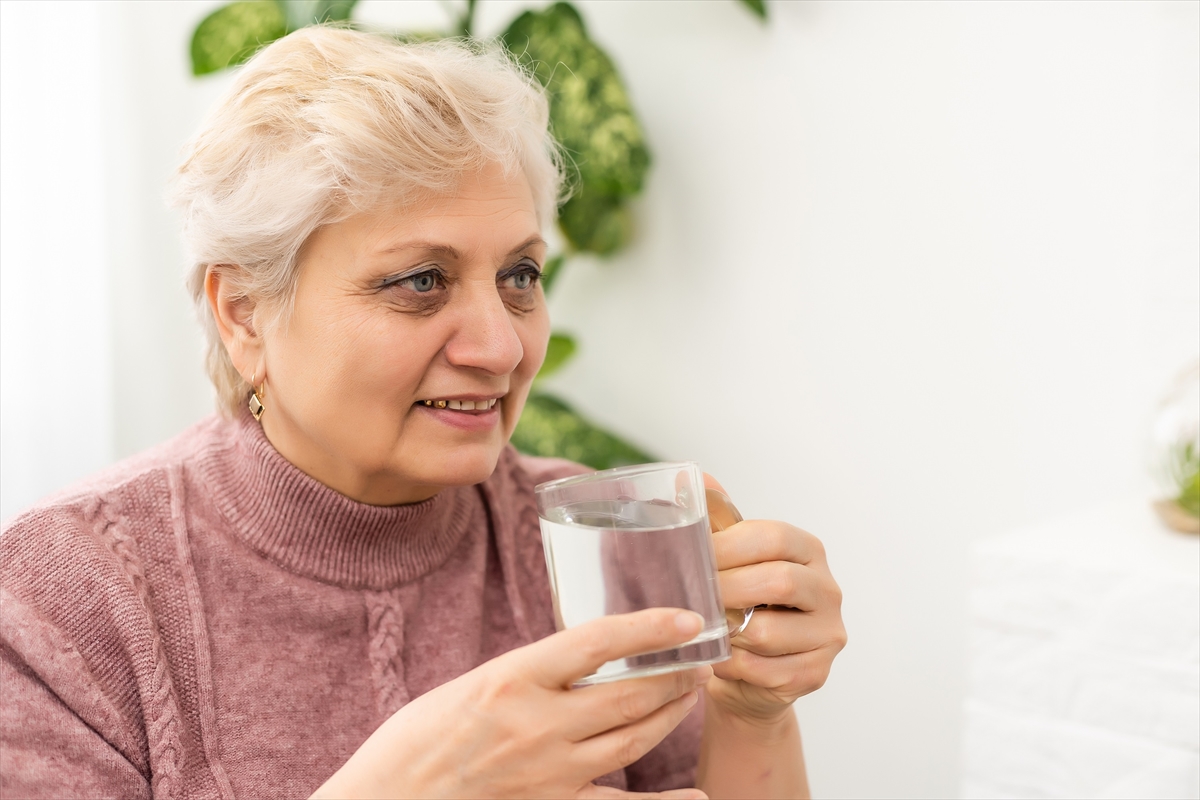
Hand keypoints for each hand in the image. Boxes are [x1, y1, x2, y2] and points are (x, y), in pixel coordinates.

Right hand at [312, 608, 711, 799]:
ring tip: (690, 695)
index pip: (597, 642)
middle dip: (675, 674)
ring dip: (670, 716)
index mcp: (511, 680)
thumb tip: (578, 663)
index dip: (650, 628)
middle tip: (699, 658)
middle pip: (629, 694)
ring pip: (633, 741)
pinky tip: (696, 796)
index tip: (688, 618)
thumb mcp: (471, 686)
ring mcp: (548, 774)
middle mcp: (537, 725)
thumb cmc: (416, 742)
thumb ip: (528, 676)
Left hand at [704, 477, 846, 724]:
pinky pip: (766, 671)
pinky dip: (734, 666)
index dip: (730, 545)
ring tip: (704, 629)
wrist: (749, 671)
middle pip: (778, 581)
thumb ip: (715, 520)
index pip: (775, 536)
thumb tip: (688, 476)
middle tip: (693, 596)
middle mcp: (828, 590)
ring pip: (769, 632)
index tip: (694, 556)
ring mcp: (828, 634)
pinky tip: (718, 659)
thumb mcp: (731, 559)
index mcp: (808, 551)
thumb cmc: (739, 605)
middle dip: (726, 589)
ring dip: (727, 632)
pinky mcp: (816, 673)